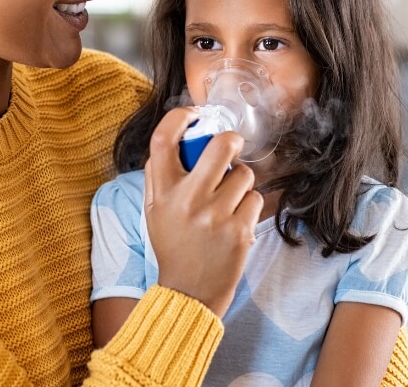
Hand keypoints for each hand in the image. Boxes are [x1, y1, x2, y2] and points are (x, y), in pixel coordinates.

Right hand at [144, 107, 262, 317]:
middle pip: (220, 145)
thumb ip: (159, 175)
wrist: (190, 291)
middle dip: (231, 140)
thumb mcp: (154, 210)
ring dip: (239, 181)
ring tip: (227, 199)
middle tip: (230, 146)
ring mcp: (216, 216)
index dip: (180, 118)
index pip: (164, 140)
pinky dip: (248, 205)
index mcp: (163, 193)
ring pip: (244, 174)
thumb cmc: (173, 244)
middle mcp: (188, 201)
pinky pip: (254, 198)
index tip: (192, 115)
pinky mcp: (240, 231)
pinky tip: (235, 220)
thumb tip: (178, 136)